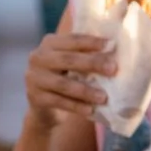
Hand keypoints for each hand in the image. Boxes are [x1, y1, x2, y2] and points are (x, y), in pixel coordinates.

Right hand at [21, 10, 116, 127]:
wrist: (45, 104)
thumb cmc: (66, 77)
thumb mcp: (72, 62)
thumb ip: (86, 54)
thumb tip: (116, 49)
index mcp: (49, 43)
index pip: (72, 40)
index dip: (91, 42)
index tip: (111, 45)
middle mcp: (38, 58)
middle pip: (67, 59)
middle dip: (91, 63)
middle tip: (113, 69)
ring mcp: (34, 78)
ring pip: (63, 84)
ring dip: (85, 90)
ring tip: (103, 97)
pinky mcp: (35, 98)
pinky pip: (58, 102)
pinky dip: (76, 106)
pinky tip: (90, 111)